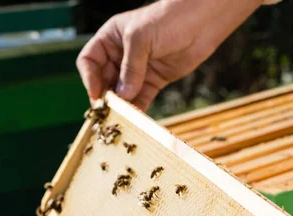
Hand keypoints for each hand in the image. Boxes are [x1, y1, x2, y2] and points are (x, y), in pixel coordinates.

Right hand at [76, 0, 263, 110]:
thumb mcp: (141, 39)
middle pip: (103, 80)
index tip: (96, 94)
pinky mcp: (153, 80)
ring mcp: (137, 69)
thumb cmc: (168, 19)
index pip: (89, 61)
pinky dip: (137, 109)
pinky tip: (135, 118)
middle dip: (104, 96)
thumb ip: (130, 68)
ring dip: (120, 105)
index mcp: (110, 39)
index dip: (89, 78)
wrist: (203, 20)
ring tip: (119, 118)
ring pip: (121, 92)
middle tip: (106, 112)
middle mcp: (120, 55)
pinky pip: (140, 99)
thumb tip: (122, 96)